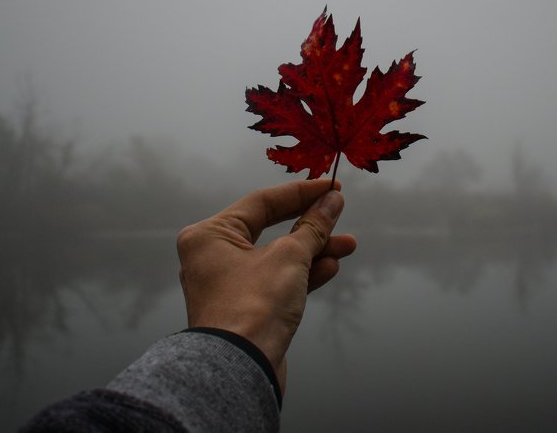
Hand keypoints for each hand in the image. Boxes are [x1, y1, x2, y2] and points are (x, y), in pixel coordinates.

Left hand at [176, 179, 356, 391]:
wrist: (239, 370)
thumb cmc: (253, 307)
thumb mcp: (290, 257)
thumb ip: (313, 226)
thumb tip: (331, 201)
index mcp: (210, 235)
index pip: (261, 202)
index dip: (301, 193)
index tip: (331, 188)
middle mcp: (212, 257)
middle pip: (270, 230)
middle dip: (310, 224)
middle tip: (339, 213)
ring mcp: (227, 285)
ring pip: (277, 257)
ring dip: (312, 250)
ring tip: (346, 244)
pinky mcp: (244, 309)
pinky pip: (276, 281)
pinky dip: (302, 274)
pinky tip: (330, 267)